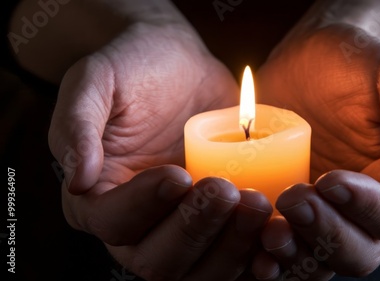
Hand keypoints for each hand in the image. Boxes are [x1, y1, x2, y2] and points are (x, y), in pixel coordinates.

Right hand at [48, 22, 271, 279]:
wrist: (182, 67)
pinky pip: (237, 257)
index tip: (179, 174)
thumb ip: (78, 126)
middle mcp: (139, 225)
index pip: (114, 222)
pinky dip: (258, 255)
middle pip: (160, 259)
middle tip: (226, 190)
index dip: (145, 206)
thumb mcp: (96, 80)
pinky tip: (277, 234)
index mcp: (99, 197)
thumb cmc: (135, 68)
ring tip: (258, 204)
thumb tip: (78, 180)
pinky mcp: (220, 223)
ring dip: (233, 246)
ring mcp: (183, 228)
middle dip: (196, 229)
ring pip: (202, 268)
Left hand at [254, 24, 379, 277]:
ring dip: (296, 254)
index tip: (330, 180)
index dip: (366, 207)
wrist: (307, 61)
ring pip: (320, 260)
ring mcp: (325, 214)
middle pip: (359, 252)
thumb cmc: (358, 64)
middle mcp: (366, 210)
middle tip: (293, 199)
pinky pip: (285, 249)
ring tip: (270, 231)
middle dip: (326, 233)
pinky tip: (252, 247)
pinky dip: (270, 257)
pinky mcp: (289, 212)